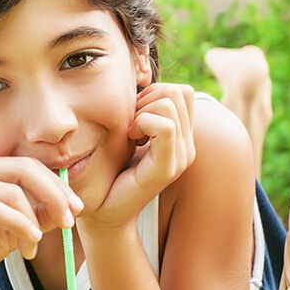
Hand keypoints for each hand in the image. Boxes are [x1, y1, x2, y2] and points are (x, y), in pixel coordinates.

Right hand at [0, 157, 82, 289]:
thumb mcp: (15, 230)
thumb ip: (40, 215)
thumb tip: (73, 205)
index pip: (28, 164)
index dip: (56, 184)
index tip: (78, 207)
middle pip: (23, 169)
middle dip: (54, 195)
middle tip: (70, 220)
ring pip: (10, 192)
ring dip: (33, 221)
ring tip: (36, 245)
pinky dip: (17, 225)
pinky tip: (28, 244)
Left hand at [87, 83, 195, 228]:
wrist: (101, 208)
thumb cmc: (109, 168)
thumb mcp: (129, 130)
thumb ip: (144, 109)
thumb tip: (143, 80)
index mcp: (183, 137)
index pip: (183, 91)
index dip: (155, 93)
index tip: (135, 117)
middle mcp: (188, 146)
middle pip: (179, 92)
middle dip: (148, 99)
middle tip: (131, 125)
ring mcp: (181, 157)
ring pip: (170, 103)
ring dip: (143, 112)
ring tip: (131, 134)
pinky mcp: (167, 168)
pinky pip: (165, 126)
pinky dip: (142, 123)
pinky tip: (131, 139)